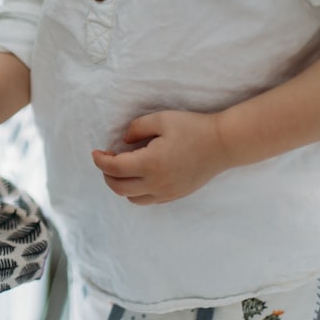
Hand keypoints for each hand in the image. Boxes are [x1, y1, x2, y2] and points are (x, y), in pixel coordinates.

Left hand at [92, 110, 232, 204]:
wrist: (223, 144)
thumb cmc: (192, 128)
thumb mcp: (160, 119)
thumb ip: (136, 128)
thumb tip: (123, 143)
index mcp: (150, 163)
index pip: (114, 168)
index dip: (100, 161)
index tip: (96, 153)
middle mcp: (156, 182)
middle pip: (119, 187)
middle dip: (107, 174)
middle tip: (107, 160)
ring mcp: (167, 192)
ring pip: (132, 198)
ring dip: (121, 185)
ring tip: (122, 169)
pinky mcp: (175, 195)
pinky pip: (148, 200)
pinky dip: (136, 192)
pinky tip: (139, 177)